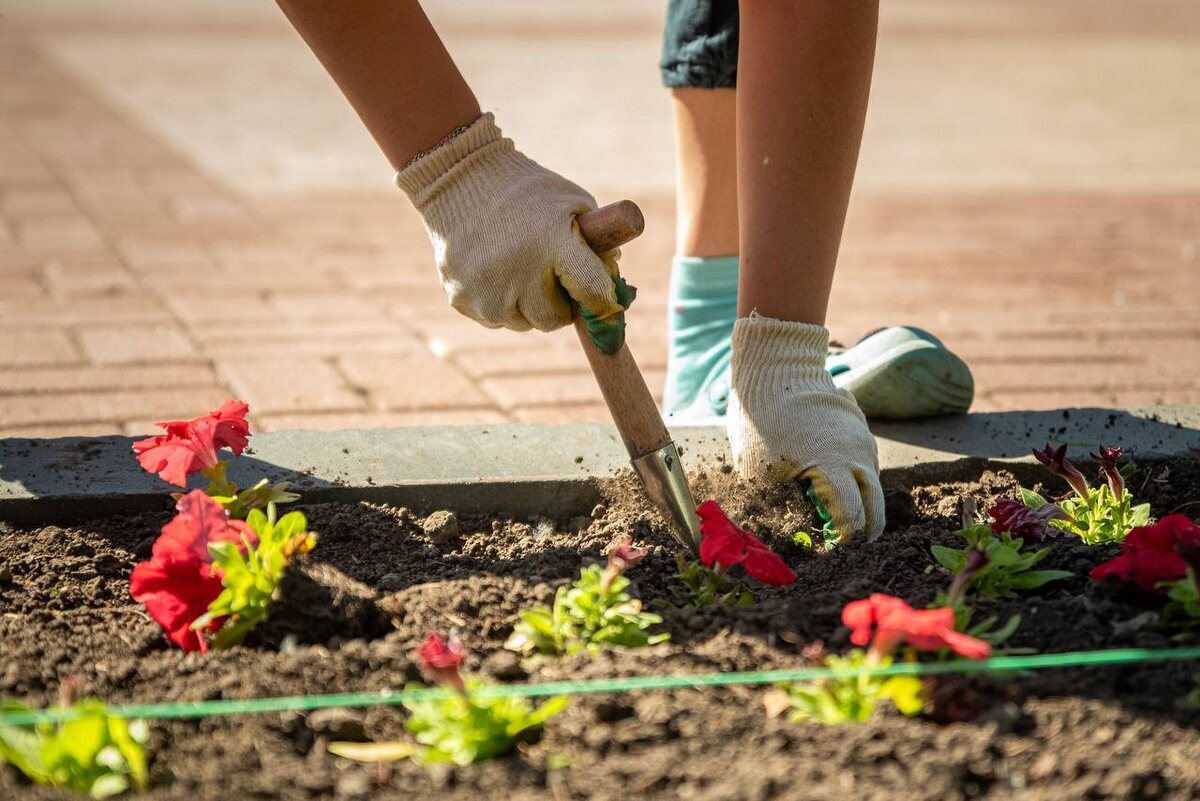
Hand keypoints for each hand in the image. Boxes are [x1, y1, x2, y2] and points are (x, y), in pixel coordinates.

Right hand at [395, 113, 632, 353]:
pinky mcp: (461, 299)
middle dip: (560, 304)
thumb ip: (598, 244)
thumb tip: (613, 286)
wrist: (459, 179)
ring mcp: (486, 289)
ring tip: (519, 269)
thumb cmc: (527, 192)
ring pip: (523, 324)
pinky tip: (495, 272)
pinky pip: (494, 320)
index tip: (605, 304)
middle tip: (554, 279)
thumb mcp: (572, 203)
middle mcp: (518, 270)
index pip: (591, 290)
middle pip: (554, 320)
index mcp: (551, 241)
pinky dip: (501, 304)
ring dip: (528, 307)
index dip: (602, 302)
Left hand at [728, 314, 884, 538]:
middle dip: (867, 529)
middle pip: (875, 505)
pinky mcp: (859, 427)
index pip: (852, 519)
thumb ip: (781, 504)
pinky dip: (854, 476)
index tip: (832, 553)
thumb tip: (794, 534)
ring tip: (840, 516)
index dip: (844, 542)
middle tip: (853, 545)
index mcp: (834, 468)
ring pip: (871, 482)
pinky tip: (833, 481)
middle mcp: (858, 455)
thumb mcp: (760, 472)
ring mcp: (862, 439)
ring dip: (860, 501)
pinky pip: (864, 461)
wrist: (775, 369)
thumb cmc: (761, 423)